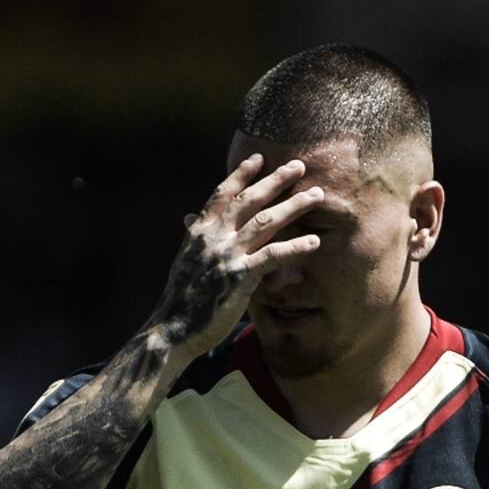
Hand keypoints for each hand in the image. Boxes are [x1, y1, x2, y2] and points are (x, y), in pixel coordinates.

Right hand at [152, 154, 323, 357]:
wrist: (171, 330)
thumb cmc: (181, 300)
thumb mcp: (184, 261)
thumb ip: (195, 239)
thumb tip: (190, 221)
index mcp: (199, 232)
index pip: (222, 194)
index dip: (241, 174)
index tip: (259, 158)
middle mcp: (213, 237)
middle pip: (249, 200)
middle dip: (275, 180)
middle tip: (298, 166)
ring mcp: (226, 255)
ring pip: (265, 221)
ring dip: (294, 205)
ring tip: (317, 194)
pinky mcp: (239, 277)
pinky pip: (273, 256)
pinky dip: (295, 246)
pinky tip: (315, 241)